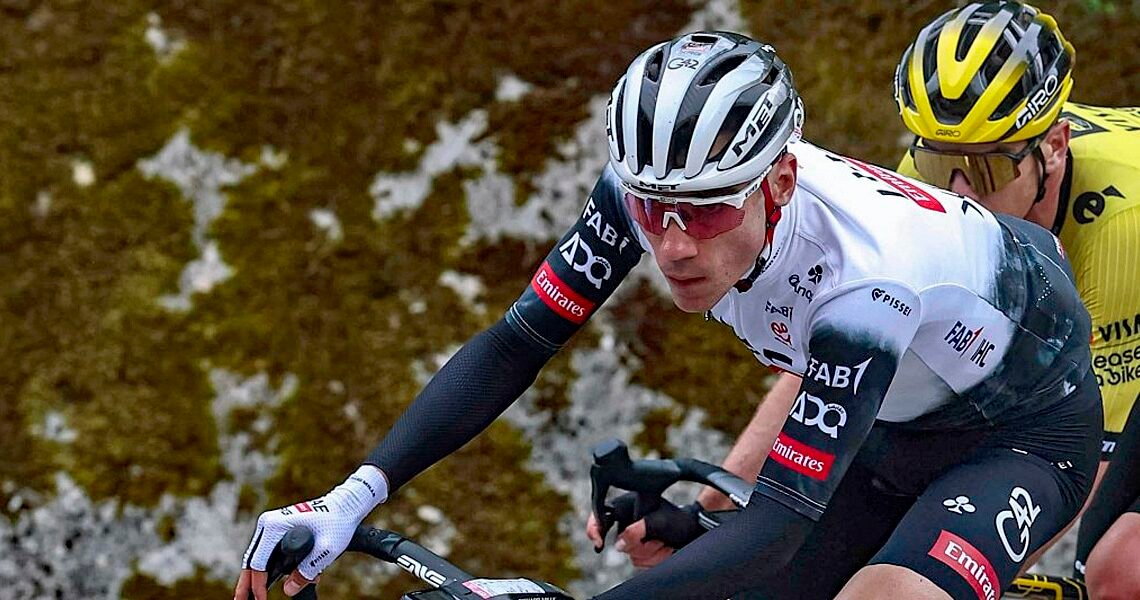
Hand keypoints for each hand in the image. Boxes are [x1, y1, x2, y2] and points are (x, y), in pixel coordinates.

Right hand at [234, 466, 387, 598]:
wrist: (345, 506)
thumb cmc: (338, 523)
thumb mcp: (326, 549)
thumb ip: (307, 570)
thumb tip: (288, 589)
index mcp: (274, 525)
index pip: (258, 562)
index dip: (257, 585)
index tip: (261, 599)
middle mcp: (268, 523)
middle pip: (251, 559)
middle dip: (247, 583)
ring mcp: (272, 525)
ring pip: (257, 557)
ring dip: (256, 577)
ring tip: (253, 596)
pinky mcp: (278, 529)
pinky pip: (267, 552)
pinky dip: (268, 568)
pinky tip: (268, 583)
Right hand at [585, 495, 704, 568]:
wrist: (693, 532)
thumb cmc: (677, 521)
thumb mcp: (657, 523)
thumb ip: (636, 531)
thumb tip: (618, 544)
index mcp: (627, 506)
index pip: (601, 516)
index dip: (595, 528)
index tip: (598, 542)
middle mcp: (628, 521)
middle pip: (620, 542)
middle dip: (640, 545)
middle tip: (657, 540)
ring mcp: (634, 536)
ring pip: (632, 554)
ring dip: (652, 552)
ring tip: (665, 542)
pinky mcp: (641, 548)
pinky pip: (640, 562)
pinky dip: (655, 559)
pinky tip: (664, 548)